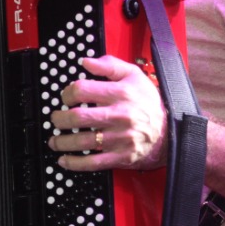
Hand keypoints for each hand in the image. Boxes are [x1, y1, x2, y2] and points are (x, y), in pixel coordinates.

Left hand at [48, 55, 167, 172]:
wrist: (170, 131)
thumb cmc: (148, 102)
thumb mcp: (134, 75)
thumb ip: (110, 65)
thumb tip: (86, 62)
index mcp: (120, 93)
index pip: (83, 90)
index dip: (67, 93)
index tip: (65, 97)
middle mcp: (120, 115)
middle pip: (78, 117)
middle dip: (59, 119)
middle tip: (55, 119)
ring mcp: (120, 138)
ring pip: (82, 141)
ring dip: (62, 142)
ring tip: (54, 140)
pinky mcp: (121, 156)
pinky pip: (93, 162)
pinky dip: (75, 163)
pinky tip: (64, 160)